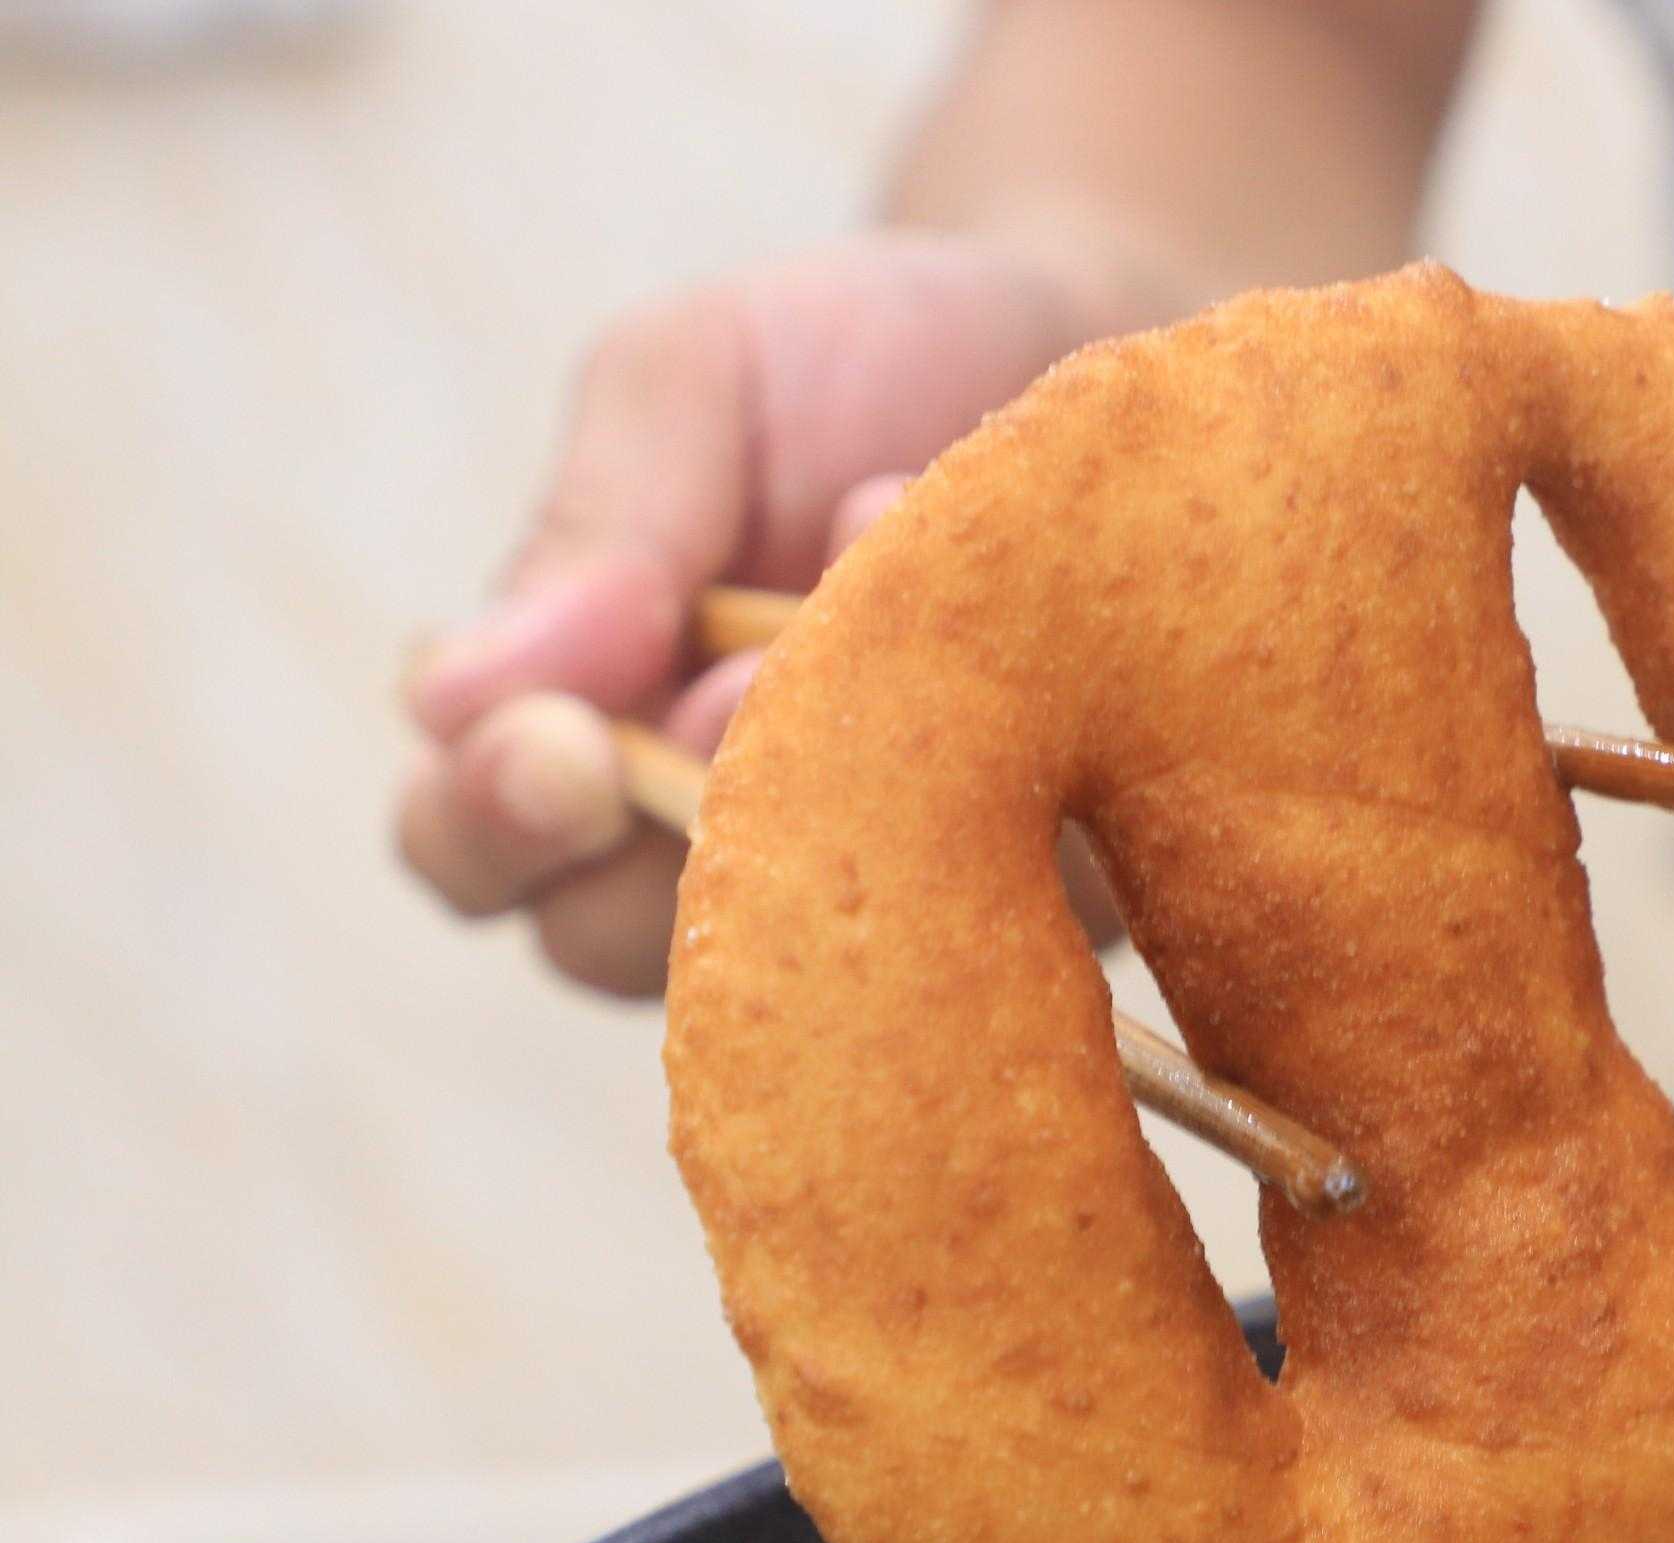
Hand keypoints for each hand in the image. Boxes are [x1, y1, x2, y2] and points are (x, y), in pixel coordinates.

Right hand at [397, 231, 1167, 993]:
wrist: (1092, 346)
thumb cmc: (859, 363)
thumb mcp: (699, 377)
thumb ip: (595, 523)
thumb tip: (459, 693)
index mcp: (584, 723)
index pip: (467, 842)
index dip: (488, 821)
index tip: (556, 743)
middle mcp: (715, 834)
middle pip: (611, 942)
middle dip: (668, 819)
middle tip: (740, 692)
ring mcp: (877, 875)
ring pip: (805, 938)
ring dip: (833, 786)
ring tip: (880, 610)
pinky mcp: (1046, 894)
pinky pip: (1000, 910)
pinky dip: (1000, 779)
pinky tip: (1020, 648)